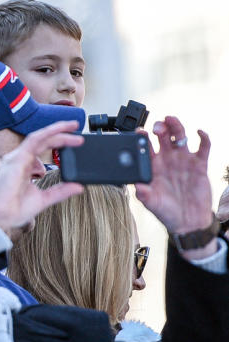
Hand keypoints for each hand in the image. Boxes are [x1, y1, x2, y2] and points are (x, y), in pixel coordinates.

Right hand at [0, 120, 84, 233]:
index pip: (42, 150)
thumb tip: (78, 186)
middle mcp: (20, 160)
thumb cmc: (13, 210)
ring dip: (57, 130)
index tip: (75, 144)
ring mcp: (17, 158)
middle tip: (78, 132)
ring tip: (74, 127)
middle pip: (43, 141)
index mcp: (24, 168)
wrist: (1, 217)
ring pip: (39, 137)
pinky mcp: (17, 158)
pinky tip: (62, 130)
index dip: (58, 144)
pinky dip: (49, 132)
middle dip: (61, 134)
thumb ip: (61, 191)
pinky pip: (35, 139)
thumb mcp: (44, 199)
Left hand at [134, 116, 213, 237]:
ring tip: (171, 119)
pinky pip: (203, 148)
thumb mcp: (151, 203)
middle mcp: (167, 160)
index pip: (146, 147)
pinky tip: (199, 132)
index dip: (142, 138)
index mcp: (153, 166)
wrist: (188, 221)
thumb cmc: (166, 211)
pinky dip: (203, 138)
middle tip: (157, 127)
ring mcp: (183, 161)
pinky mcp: (199, 165)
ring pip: (180, 137)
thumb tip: (137, 186)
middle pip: (163, 137)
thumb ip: (144, 194)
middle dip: (159, 128)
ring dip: (176, 126)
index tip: (139, 132)